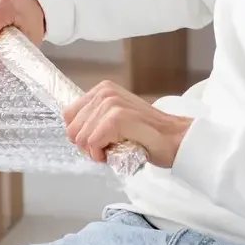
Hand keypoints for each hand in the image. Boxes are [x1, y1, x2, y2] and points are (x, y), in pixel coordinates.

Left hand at [64, 81, 191, 168]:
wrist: (175, 139)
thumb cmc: (147, 135)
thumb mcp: (115, 119)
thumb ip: (94, 119)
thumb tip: (72, 132)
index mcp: (102, 90)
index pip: (68, 117)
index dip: (81, 136)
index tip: (100, 141)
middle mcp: (105, 92)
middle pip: (72, 130)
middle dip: (87, 146)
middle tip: (110, 147)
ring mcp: (111, 103)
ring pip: (81, 139)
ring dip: (97, 152)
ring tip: (118, 147)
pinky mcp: (117, 118)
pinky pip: (93, 144)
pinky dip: (102, 155)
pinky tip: (119, 151)